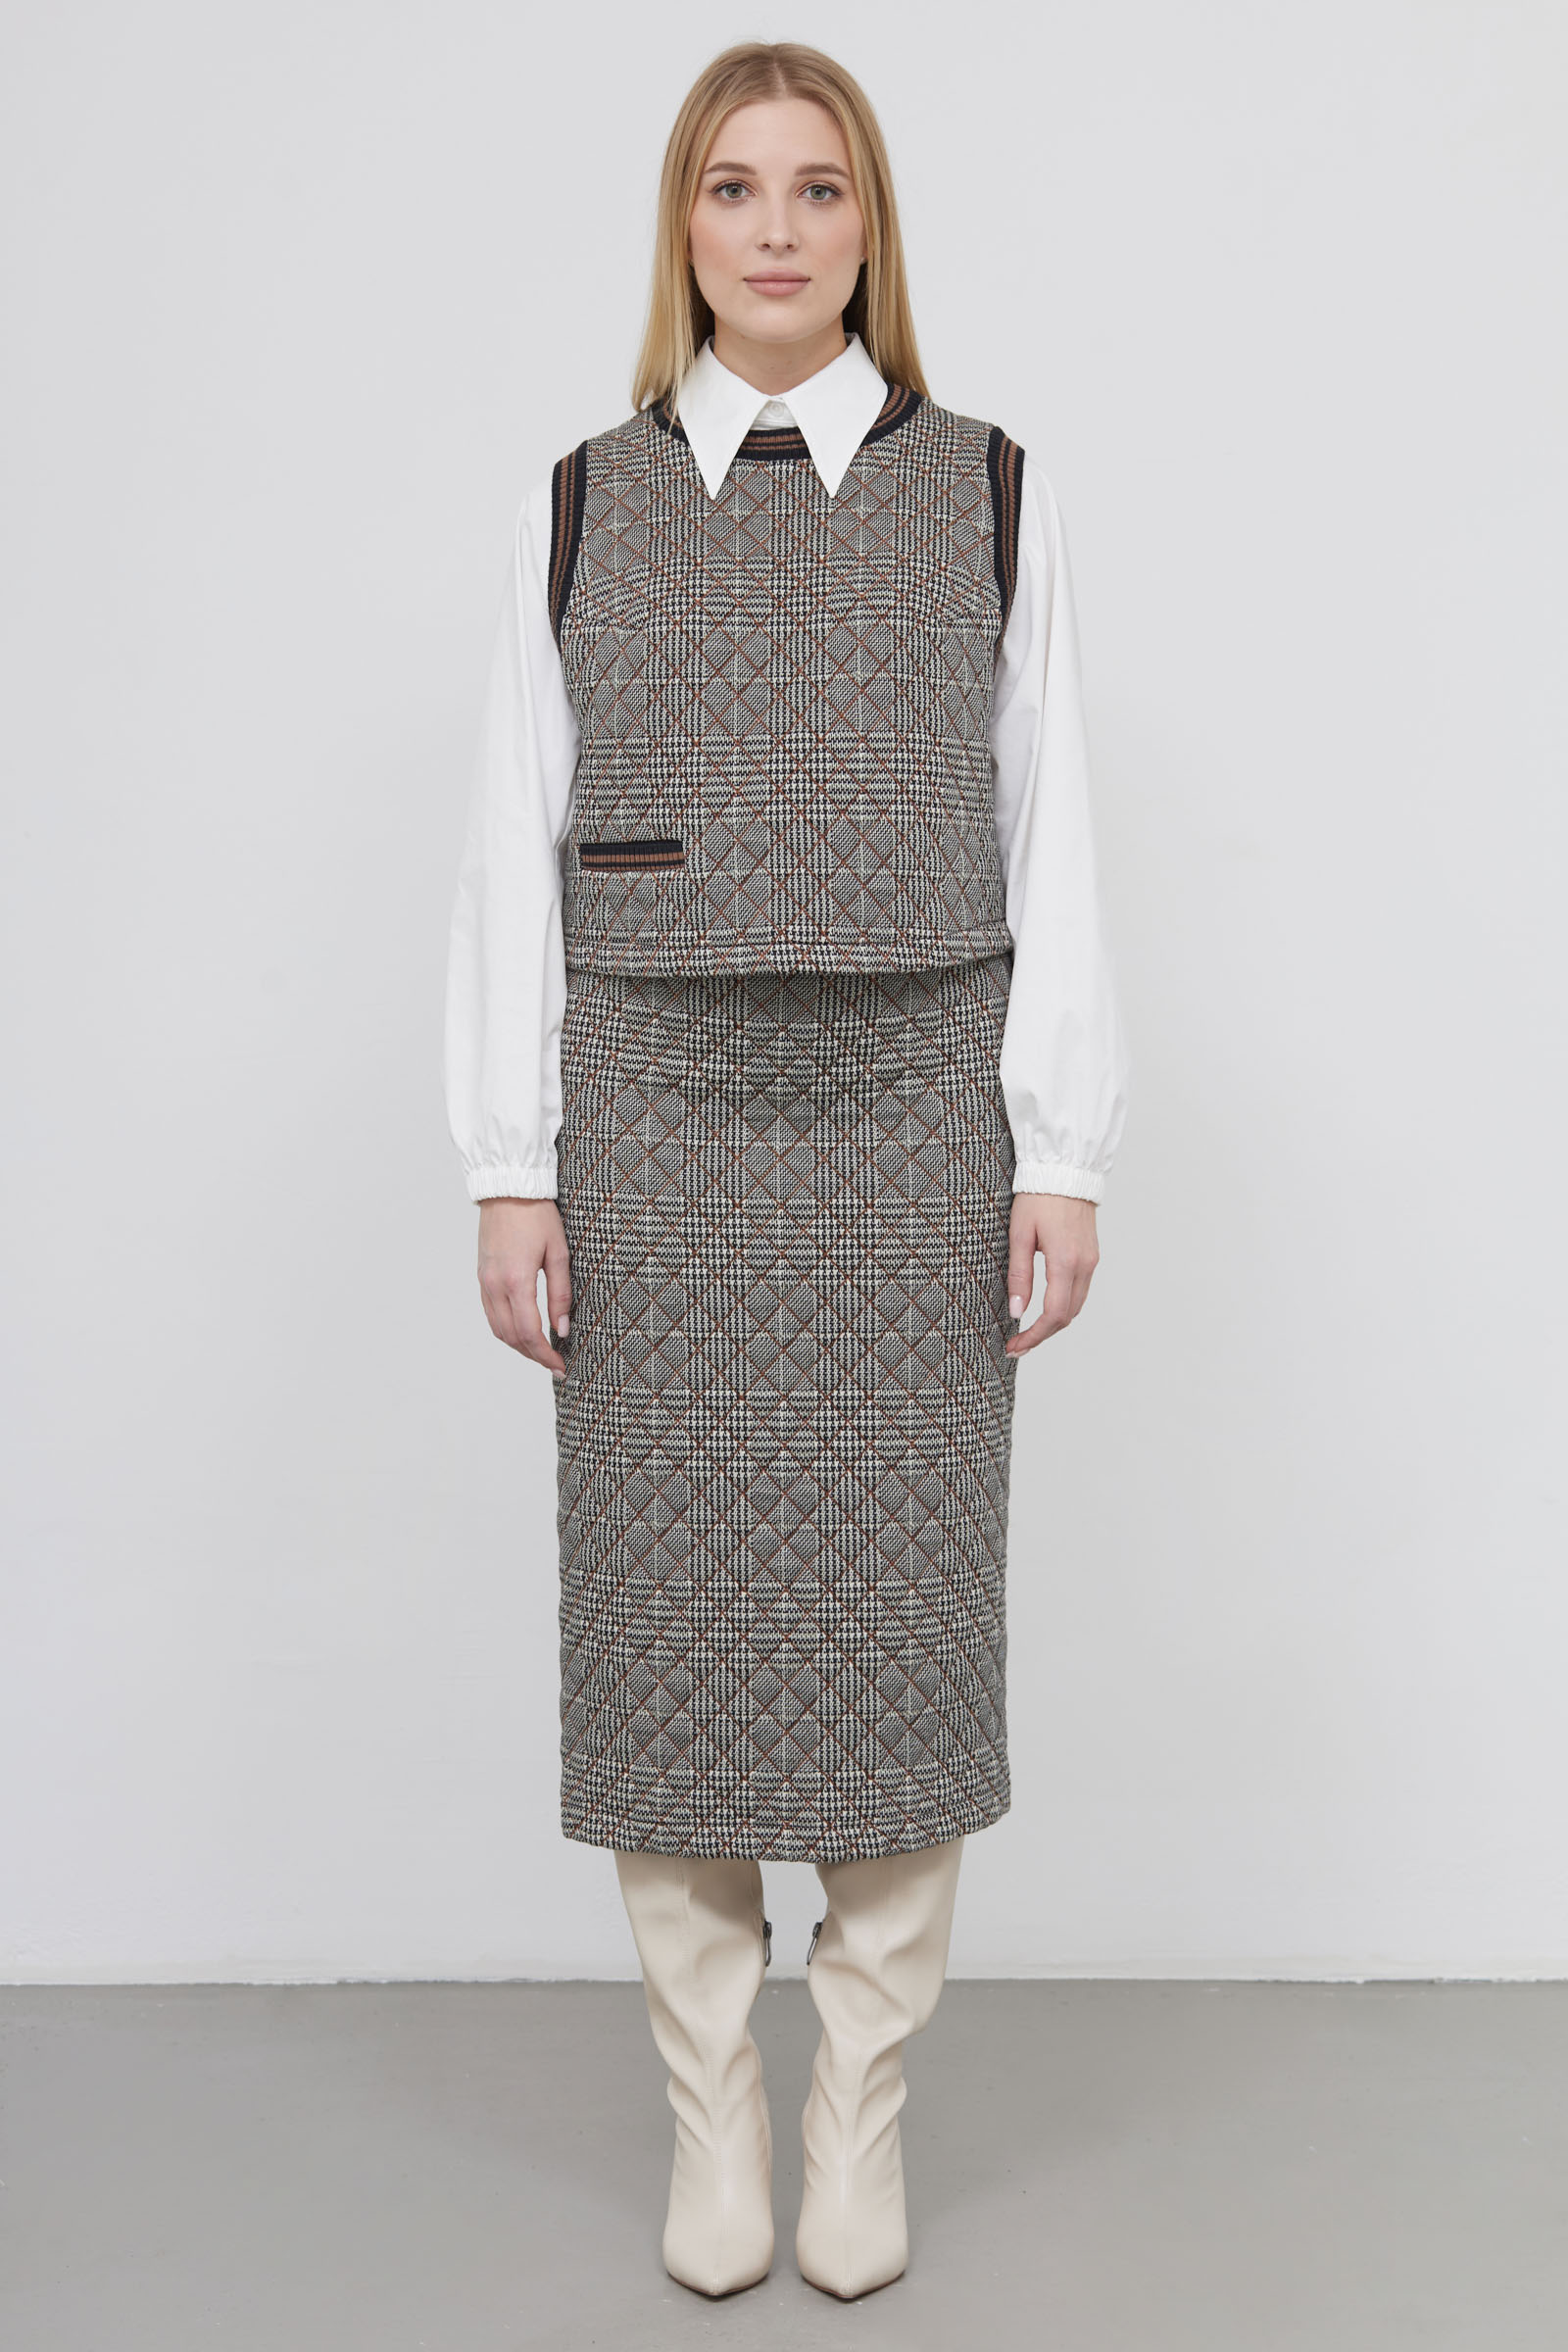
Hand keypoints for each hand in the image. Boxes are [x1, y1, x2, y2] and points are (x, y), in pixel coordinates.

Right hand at [476, 1198, 571, 1375]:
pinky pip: (490, 1313)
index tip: (561, 1367)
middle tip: (555, 1363)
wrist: (508, 1188)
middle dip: (533, 1355)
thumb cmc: (538, 1214)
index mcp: (516, 1280)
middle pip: (511, 1337)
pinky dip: (506, 1329)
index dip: (545, 1356)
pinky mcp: (481, 1276)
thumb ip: (561, 1295)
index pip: (529, 1333)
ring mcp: (484, 1281)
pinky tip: (523, 1330)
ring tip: (541, 1351)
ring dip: (519, 1345)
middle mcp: (495, 1285)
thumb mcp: (559, 1253)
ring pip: (497, 1329)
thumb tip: (563, 1329)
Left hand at [1005, 1193, 1099, 1356]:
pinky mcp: (1091, 1256)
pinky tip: (1045, 1309)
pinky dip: (1063, 1306)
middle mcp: (1084, 1265)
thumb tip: (1017, 1312)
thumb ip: (1019, 1276)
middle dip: (1042, 1335)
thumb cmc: (1038, 1198)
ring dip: (1053, 1323)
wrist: (1065, 1171)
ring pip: (1075, 1305)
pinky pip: (1080, 1291)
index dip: (1035, 1336)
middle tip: (1017, 1346)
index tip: (1015, 1347)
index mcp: (1065, 1261)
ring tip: (1028, 1332)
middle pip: (1068, 1316)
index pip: (1054, 1314)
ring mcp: (1091, 1261)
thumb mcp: (1019, 1235)